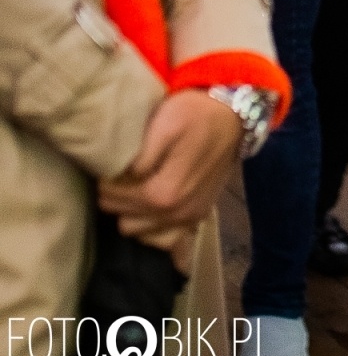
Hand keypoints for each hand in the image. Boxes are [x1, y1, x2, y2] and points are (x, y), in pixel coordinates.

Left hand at [97, 90, 242, 255]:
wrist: (234, 118)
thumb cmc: (196, 116)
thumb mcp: (164, 124)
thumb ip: (139, 157)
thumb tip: (118, 177)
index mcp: (163, 194)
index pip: (110, 197)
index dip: (105, 178)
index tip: (112, 163)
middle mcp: (176, 214)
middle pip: (120, 215)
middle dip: (116, 195)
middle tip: (123, 173)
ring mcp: (189, 219)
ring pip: (136, 230)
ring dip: (131, 211)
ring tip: (138, 185)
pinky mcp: (198, 217)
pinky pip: (161, 238)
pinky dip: (152, 225)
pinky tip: (153, 204)